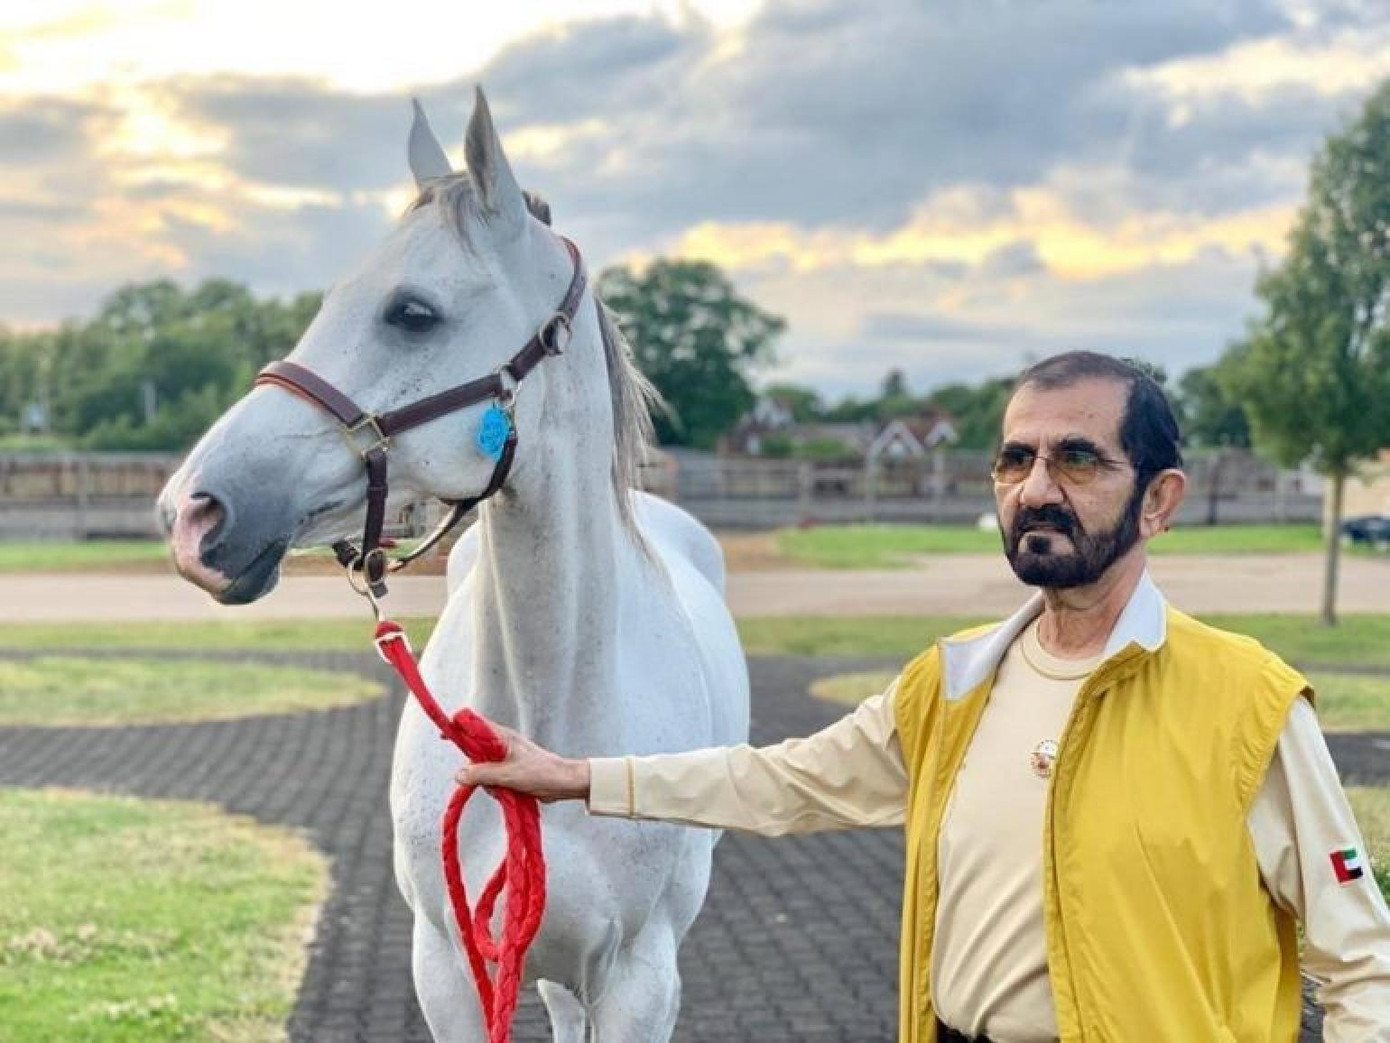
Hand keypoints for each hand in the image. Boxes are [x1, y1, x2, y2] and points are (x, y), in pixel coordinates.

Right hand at [455, 725, 590, 802]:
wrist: (562, 783)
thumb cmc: (540, 773)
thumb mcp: (507, 774)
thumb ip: (481, 773)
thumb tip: (459, 774)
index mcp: (501, 736)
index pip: (473, 724)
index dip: (458, 728)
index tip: (443, 736)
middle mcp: (501, 744)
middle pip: (473, 751)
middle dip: (474, 768)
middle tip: (486, 778)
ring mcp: (504, 758)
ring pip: (481, 768)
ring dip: (487, 781)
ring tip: (502, 787)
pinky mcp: (509, 771)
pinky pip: (491, 778)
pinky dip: (494, 786)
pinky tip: (505, 792)